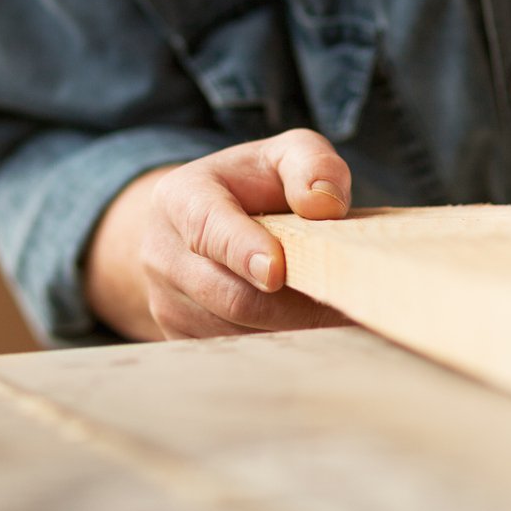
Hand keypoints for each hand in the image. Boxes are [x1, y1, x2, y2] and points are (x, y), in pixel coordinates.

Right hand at [85, 128, 354, 340]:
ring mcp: (167, 302)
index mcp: (180, 198)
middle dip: (292, 306)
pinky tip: (308, 329)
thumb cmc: (253, 187)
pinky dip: (279, 345)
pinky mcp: (182, 339)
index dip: (242, 252)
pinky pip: (236, 354)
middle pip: (229, 295)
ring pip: (237, 332)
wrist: (203, 225)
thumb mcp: (285, 156)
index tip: (277, 272)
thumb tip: (324, 204)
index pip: (208, 229)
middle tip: (348, 306)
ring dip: (291, 330)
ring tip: (337, 316)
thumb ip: (312, 164)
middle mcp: (162, 254)